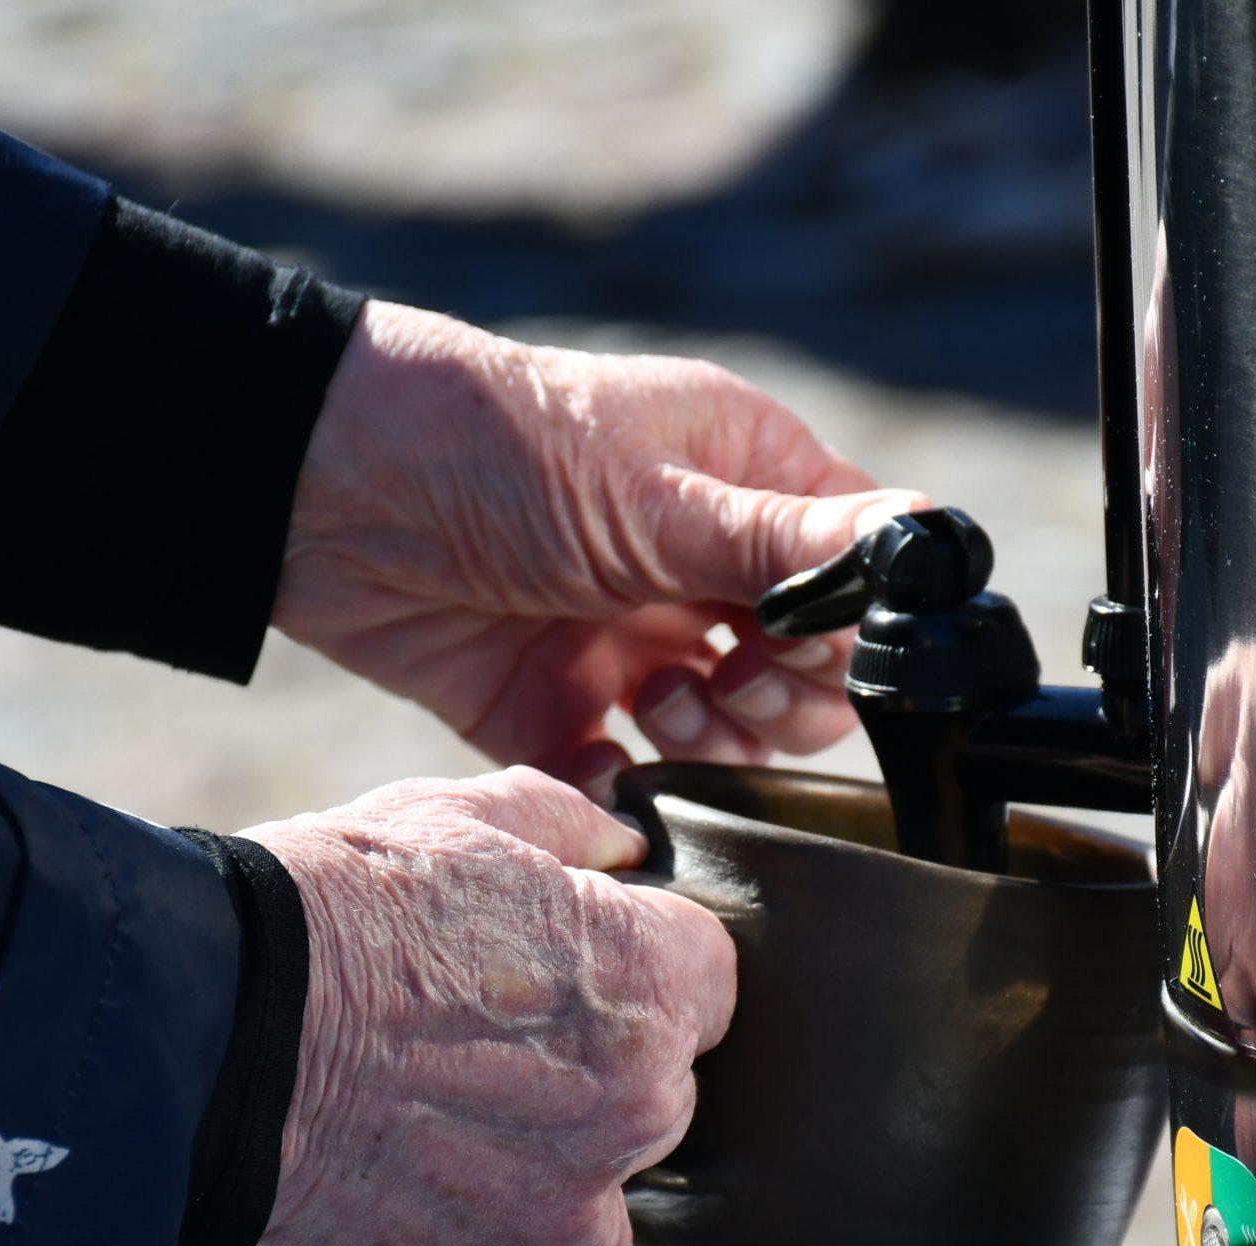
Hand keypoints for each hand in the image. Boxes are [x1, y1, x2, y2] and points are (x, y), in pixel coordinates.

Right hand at [242, 766, 734, 1245]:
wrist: (208, 1034)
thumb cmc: (332, 908)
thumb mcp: (459, 815)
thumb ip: (573, 828)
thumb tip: (625, 847)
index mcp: (650, 983)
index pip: (709, 978)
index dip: (639, 960)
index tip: (571, 961)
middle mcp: (636, 1107)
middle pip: (663, 1085)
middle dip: (599, 1060)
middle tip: (488, 1031)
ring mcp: (566, 1209)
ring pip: (602, 1185)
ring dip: (553, 1154)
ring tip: (444, 1103)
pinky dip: (486, 1221)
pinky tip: (412, 1163)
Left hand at [278, 302, 926, 795]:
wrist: (328, 493)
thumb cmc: (498, 446)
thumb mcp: (656, 495)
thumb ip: (785, 542)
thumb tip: (927, 538)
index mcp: (742, 483)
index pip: (852, 574)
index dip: (849, 626)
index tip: (799, 642)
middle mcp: (695, 565)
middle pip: (802, 671)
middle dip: (781, 694)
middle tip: (724, 677)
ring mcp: (629, 640)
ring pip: (726, 736)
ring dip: (711, 738)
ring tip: (655, 699)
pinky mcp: (556, 708)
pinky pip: (623, 779)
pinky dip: (623, 789)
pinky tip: (602, 760)